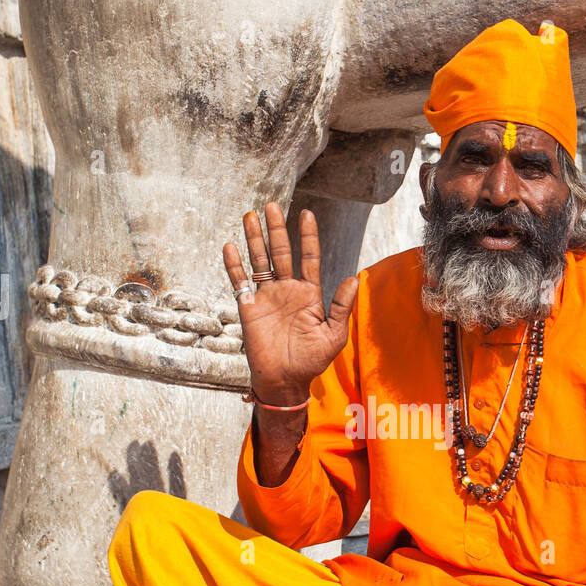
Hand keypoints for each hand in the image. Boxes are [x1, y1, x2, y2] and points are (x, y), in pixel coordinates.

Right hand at [223, 204, 357, 403]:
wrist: (285, 380)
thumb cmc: (311, 360)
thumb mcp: (333, 334)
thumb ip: (341, 306)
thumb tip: (354, 278)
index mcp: (309, 294)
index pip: (309, 258)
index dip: (308, 237)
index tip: (307, 214)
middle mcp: (287, 290)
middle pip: (281, 252)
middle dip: (277, 229)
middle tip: (272, 205)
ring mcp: (267, 297)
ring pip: (260, 261)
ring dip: (255, 239)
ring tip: (250, 216)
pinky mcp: (249, 307)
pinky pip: (240, 282)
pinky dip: (234, 265)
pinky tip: (230, 246)